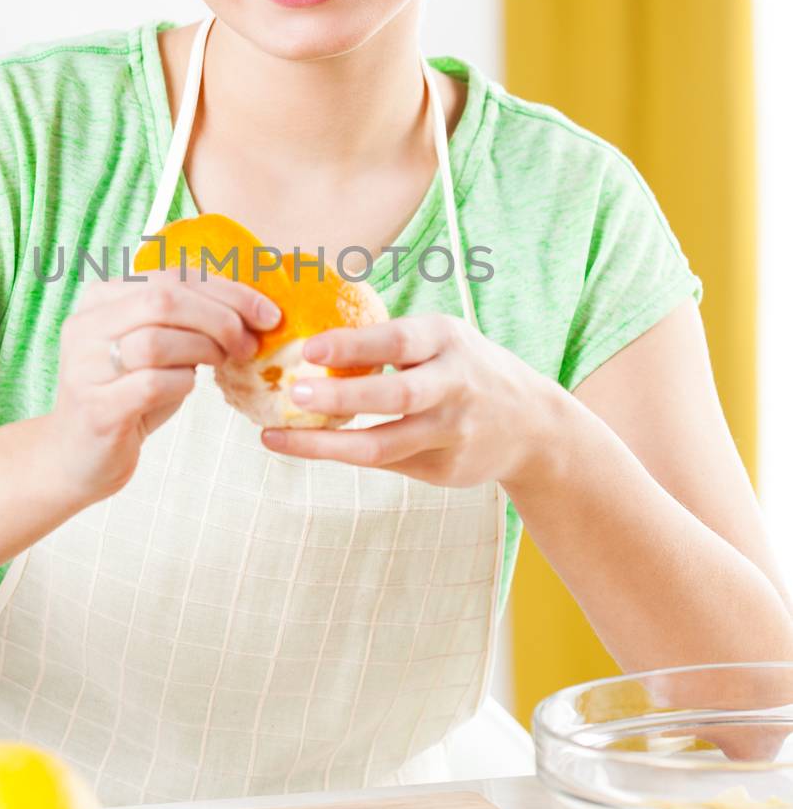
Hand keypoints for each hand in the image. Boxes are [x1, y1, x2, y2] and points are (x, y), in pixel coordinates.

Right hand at [45, 270, 279, 505]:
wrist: (79, 458)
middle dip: (220, 318)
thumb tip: (252, 307)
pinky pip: (152, 384)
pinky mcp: (97, 408)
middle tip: (249, 343)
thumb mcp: (158, 348)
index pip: (170, 276)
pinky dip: (183, 384)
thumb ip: (188, 320)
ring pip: (157, 340)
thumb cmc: (129, 396)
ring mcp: (85, 367)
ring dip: (204, 350)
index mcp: (101, 299)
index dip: (226, 290)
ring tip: (222, 363)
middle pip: (163, 300)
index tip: (266, 312)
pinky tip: (188, 387)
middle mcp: (85, 327)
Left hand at [260, 312, 556, 487]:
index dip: (354, 344)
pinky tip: (305, 447)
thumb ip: (391, 343)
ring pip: (384, 444)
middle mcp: (455, 386)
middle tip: (291, 393)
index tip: (309, 348)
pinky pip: (385, 462)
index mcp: (449, 341)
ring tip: (276, 437)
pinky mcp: (444, 468)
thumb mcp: (442, 340)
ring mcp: (452, 433)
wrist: (532, 425)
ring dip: (326, 444)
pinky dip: (342, 455)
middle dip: (341, 397)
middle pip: (396, 396)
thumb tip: (310, 341)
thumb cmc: (464, 369)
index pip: (399, 340)